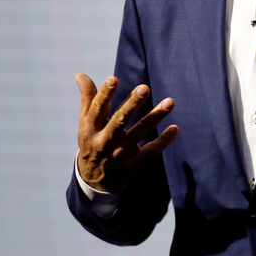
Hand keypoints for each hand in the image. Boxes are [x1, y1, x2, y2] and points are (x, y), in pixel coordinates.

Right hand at [76, 73, 178, 193]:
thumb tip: (80, 73)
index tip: (113, 78)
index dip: (104, 94)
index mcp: (90, 129)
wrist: (94, 183)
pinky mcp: (134, 164)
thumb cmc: (92, 143)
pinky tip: (175, 128)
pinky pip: (151, 151)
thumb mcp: (86, 123)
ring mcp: (120, 154)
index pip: (97, 110)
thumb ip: (88, 99)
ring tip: (170, 101)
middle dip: (132, 104)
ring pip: (140, 132)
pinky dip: (163, 141)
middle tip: (144, 88)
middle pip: (119, 120)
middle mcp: (105, 141)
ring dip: (155, 117)